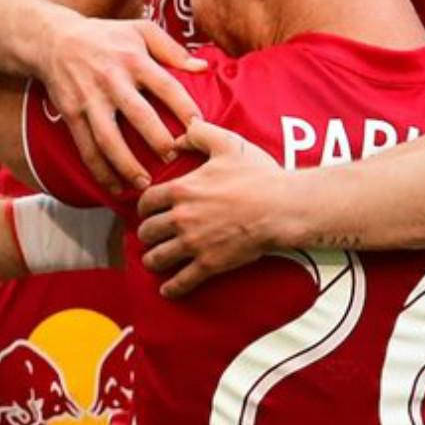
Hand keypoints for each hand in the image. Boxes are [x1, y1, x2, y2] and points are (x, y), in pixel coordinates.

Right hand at [38, 15, 205, 190]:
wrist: (53, 39)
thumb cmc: (104, 35)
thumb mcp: (140, 30)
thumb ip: (172, 49)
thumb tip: (203, 67)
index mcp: (134, 59)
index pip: (165, 86)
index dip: (184, 107)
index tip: (199, 127)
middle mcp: (112, 80)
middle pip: (138, 115)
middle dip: (158, 140)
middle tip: (173, 158)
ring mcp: (90, 100)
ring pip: (109, 139)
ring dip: (127, 164)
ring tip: (144, 184)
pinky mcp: (71, 114)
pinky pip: (86, 147)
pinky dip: (99, 170)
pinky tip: (113, 186)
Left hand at [135, 119, 286, 296]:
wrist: (281, 207)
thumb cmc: (258, 175)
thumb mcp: (227, 144)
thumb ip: (199, 134)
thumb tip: (180, 134)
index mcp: (182, 189)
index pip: (147, 201)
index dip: (144, 207)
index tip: (147, 211)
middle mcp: (181, 218)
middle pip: (147, 231)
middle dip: (146, 234)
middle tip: (150, 236)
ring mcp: (194, 243)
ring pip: (158, 257)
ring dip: (152, 260)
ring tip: (153, 261)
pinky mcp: (209, 264)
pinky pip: (182, 281)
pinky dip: (172, 288)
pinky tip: (167, 290)